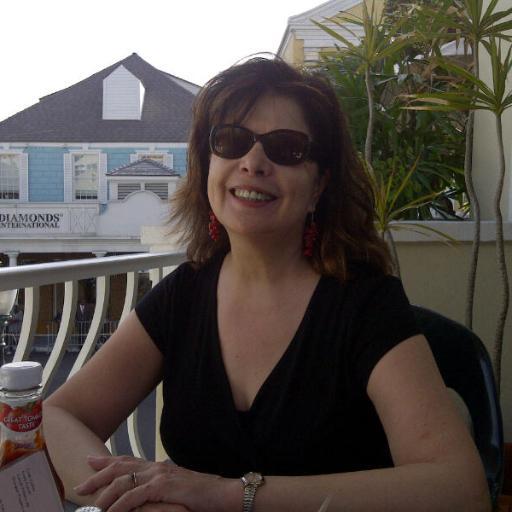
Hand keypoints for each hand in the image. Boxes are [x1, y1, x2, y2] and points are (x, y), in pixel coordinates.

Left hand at [74, 454, 239, 511]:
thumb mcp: (176, 490)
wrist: (223, 493)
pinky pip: (134, 496)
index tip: (90, 460)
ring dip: (103, 494)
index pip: (128, 460)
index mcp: (158, 467)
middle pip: (120, 467)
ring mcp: (159, 475)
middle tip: (79, 485)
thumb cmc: (202, 495)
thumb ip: (160, 489)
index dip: (107, 461)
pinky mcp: (163, 487)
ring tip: (90, 506)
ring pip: (122, 481)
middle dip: (97, 475)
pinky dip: (119, 505)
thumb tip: (147, 494)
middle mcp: (156, 467)